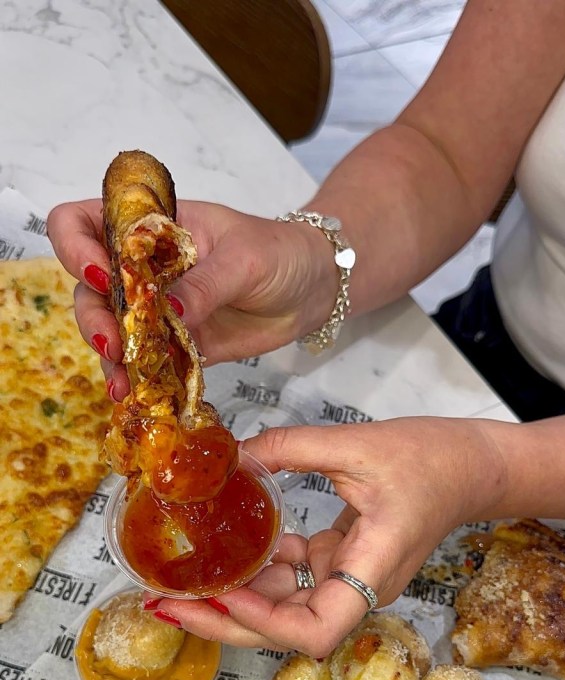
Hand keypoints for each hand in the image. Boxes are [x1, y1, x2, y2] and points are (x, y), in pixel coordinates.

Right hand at [47, 199, 336, 399]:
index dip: (75, 246)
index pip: (82, 222)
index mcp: (149, 226)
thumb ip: (206, 284)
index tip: (99, 274)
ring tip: (124, 383)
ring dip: (110, 357)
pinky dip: (137, 379)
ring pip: (110, 330)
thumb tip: (168, 311)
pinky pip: (143, 362)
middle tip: (114, 344)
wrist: (312, 289)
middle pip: (88, 288)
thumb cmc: (279, 252)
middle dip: (92, 317)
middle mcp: (141, 266)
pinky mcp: (174, 345)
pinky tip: (138, 395)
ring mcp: (155, 309)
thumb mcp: (245, 259)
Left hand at [152, 416, 506, 656]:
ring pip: (283, 607)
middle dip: (225, 620)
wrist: (473, 467)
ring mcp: (349, 579)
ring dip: (233, 597)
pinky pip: (293, 578)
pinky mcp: (341, 563)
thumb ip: (288, 448)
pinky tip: (226, 550)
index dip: (265, 621)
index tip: (225, 593)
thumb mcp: (356, 443)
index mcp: (372, 569)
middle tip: (165, 603)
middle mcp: (358, 588)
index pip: (315, 629)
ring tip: (178, 583)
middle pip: (285, 628)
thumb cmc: (432, 457)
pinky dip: (258, 567)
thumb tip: (226, 457)